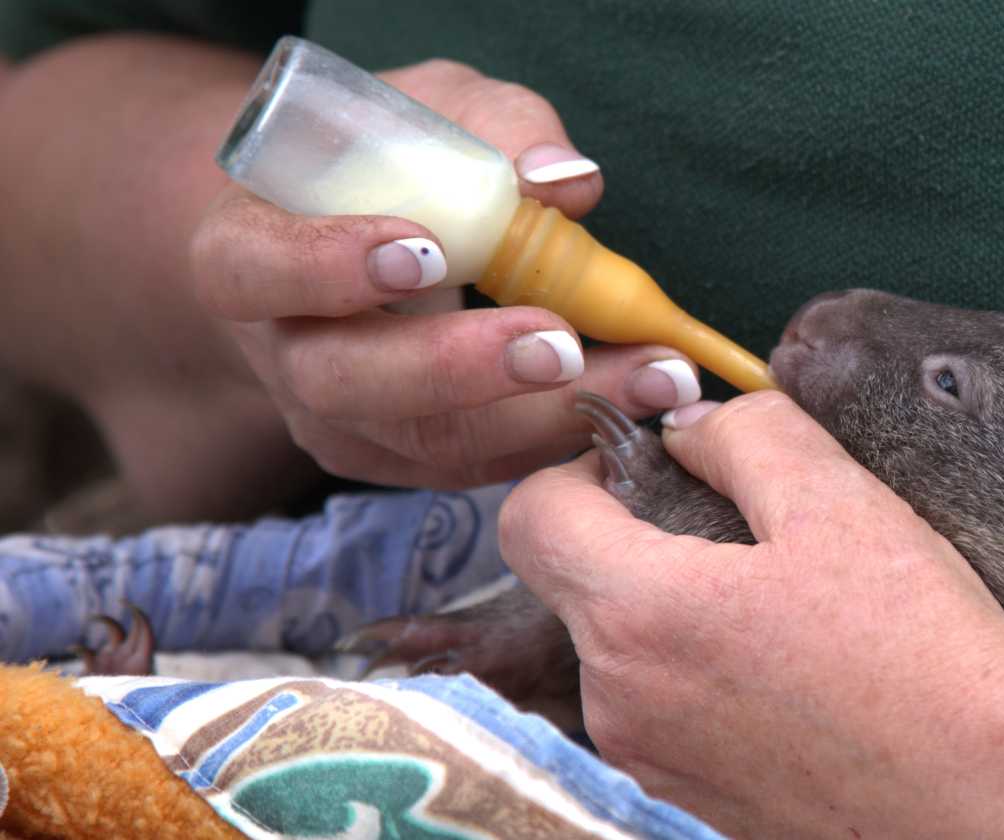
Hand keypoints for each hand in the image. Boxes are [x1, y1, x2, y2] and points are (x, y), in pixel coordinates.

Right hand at [189, 59, 687, 487]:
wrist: (359, 234)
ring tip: (644, 374)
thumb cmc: (391, 161)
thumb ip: (492, 128)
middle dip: (459, 367)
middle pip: (344, 381)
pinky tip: (636, 395)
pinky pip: (478, 464)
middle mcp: (281, 348)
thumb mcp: (432, 110)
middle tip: (558, 344)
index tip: (428, 253)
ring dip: (543, 415)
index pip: (257, 270)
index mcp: (248, 249)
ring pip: (425, 442)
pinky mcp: (403, 457)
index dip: (329, 267)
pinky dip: (561, 434)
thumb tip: (567, 180)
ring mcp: (338, 418)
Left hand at [498, 391, 1003, 836]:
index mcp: (637, 614)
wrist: (992, 793)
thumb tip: (693, 431)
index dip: (579, 472)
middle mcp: (620, 703)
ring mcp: (654, 764)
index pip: (530, 517)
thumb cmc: (922, 649)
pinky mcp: (696, 806)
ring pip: (629, 656)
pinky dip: (713, 683)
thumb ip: (748, 435)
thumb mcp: (839, 501)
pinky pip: (672, 717)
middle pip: (579, 589)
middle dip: (640, 544)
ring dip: (682, 617)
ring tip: (790, 612)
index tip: (651, 468)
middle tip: (747, 534)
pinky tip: (802, 676)